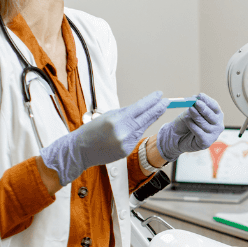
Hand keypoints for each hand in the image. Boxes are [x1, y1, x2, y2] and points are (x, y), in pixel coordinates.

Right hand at [40, 91, 166, 185]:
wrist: (81, 150)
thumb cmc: (92, 131)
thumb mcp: (108, 116)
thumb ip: (125, 113)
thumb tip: (141, 108)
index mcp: (117, 120)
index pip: (140, 107)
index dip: (152, 101)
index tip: (159, 95)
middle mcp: (123, 131)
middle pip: (146, 118)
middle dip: (158, 108)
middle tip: (166, 101)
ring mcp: (126, 142)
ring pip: (143, 127)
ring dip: (151, 118)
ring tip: (159, 109)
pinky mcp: (127, 150)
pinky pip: (136, 137)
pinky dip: (138, 131)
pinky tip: (139, 125)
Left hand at [156, 94, 224, 160]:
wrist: (177, 136)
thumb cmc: (187, 122)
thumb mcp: (191, 111)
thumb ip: (195, 106)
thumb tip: (196, 98)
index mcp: (217, 115)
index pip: (215, 107)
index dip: (208, 101)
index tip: (200, 96)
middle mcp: (218, 125)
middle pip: (212, 116)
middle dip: (204, 109)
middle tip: (196, 102)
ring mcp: (213, 135)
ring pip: (204, 124)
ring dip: (196, 116)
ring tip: (189, 110)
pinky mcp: (206, 142)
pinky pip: (199, 133)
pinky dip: (192, 125)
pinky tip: (187, 120)